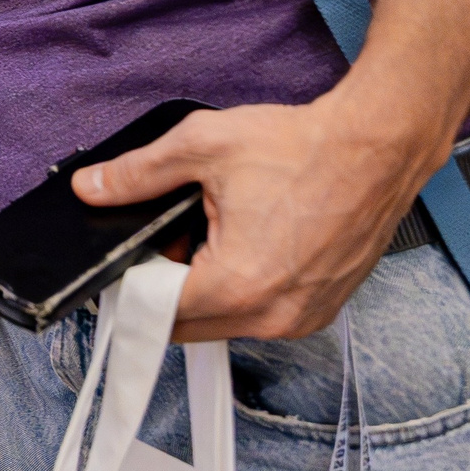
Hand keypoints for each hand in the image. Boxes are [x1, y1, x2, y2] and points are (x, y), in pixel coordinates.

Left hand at [74, 93, 438, 343]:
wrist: (376, 146)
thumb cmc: (302, 147)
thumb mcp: (201, 148)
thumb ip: (137, 175)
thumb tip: (92, 188)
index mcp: (236, 286)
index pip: (156, 313)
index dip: (132, 284)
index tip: (127, 261)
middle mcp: (273, 316)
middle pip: (190, 324)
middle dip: (169, 287)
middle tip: (173, 236)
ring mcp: (303, 317)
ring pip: (227, 322)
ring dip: (209, 289)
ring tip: (218, 231)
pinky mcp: (323, 309)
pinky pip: (264, 314)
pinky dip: (246, 289)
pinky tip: (252, 243)